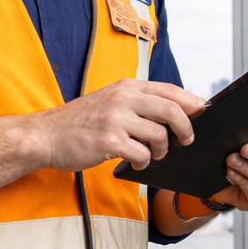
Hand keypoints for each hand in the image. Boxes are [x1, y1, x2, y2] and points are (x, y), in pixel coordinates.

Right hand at [37, 79, 205, 172]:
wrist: (46, 135)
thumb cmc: (79, 122)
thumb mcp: (109, 101)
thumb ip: (137, 103)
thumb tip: (172, 112)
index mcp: (126, 87)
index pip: (169, 90)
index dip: (191, 102)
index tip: (201, 113)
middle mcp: (123, 99)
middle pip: (172, 110)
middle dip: (185, 129)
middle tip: (185, 141)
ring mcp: (116, 119)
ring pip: (159, 136)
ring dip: (161, 150)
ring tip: (151, 154)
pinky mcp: (109, 141)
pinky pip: (142, 154)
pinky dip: (143, 161)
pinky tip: (134, 161)